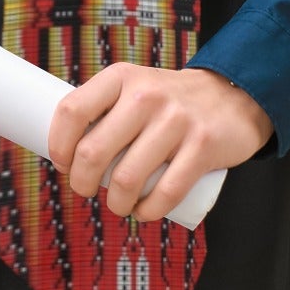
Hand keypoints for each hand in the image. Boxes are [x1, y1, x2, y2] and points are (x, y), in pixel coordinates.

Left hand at [47, 64, 273, 222]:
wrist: (231, 96)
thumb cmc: (168, 100)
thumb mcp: (133, 86)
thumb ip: (105, 108)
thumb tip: (66, 148)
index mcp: (120, 77)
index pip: (72, 110)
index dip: (58, 144)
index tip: (62, 163)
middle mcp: (144, 95)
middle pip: (93, 151)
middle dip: (80, 182)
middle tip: (84, 190)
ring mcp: (175, 120)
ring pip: (127, 178)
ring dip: (115, 203)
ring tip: (117, 205)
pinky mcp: (202, 146)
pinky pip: (166, 192)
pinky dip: (148, 212)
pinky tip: (142, 212)